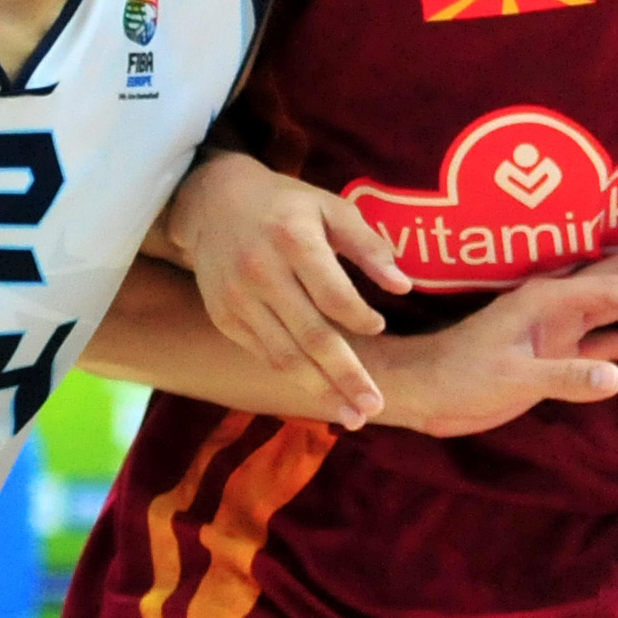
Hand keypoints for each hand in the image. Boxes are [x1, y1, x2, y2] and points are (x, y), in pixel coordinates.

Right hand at [164, 150, 410, 425]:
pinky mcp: (224, 316)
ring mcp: (238, 299)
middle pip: (311, 336)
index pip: (333, 294)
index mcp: (293, 240)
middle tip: (375, 406)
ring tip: (352, 416)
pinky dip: (293, 376)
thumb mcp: (331, 208)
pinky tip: (319, 391)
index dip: (360, 318)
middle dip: (346, 376)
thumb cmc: (286, 206)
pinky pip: (264, 354)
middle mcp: (261, 272)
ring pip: (285, 356)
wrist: (213, 202)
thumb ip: (368, 246)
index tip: (380, 327)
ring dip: (321, 391)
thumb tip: (404, 287)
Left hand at [373, 253, 617, 439]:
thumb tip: (617, 375)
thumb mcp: (508, 378)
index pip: (613, 288)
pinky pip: (610, 339)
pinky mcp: (559, 352)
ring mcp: (561, 327)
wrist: (424, 392)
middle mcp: (559, 304)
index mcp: (547, 298)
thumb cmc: (457, 378)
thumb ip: (563, 376)